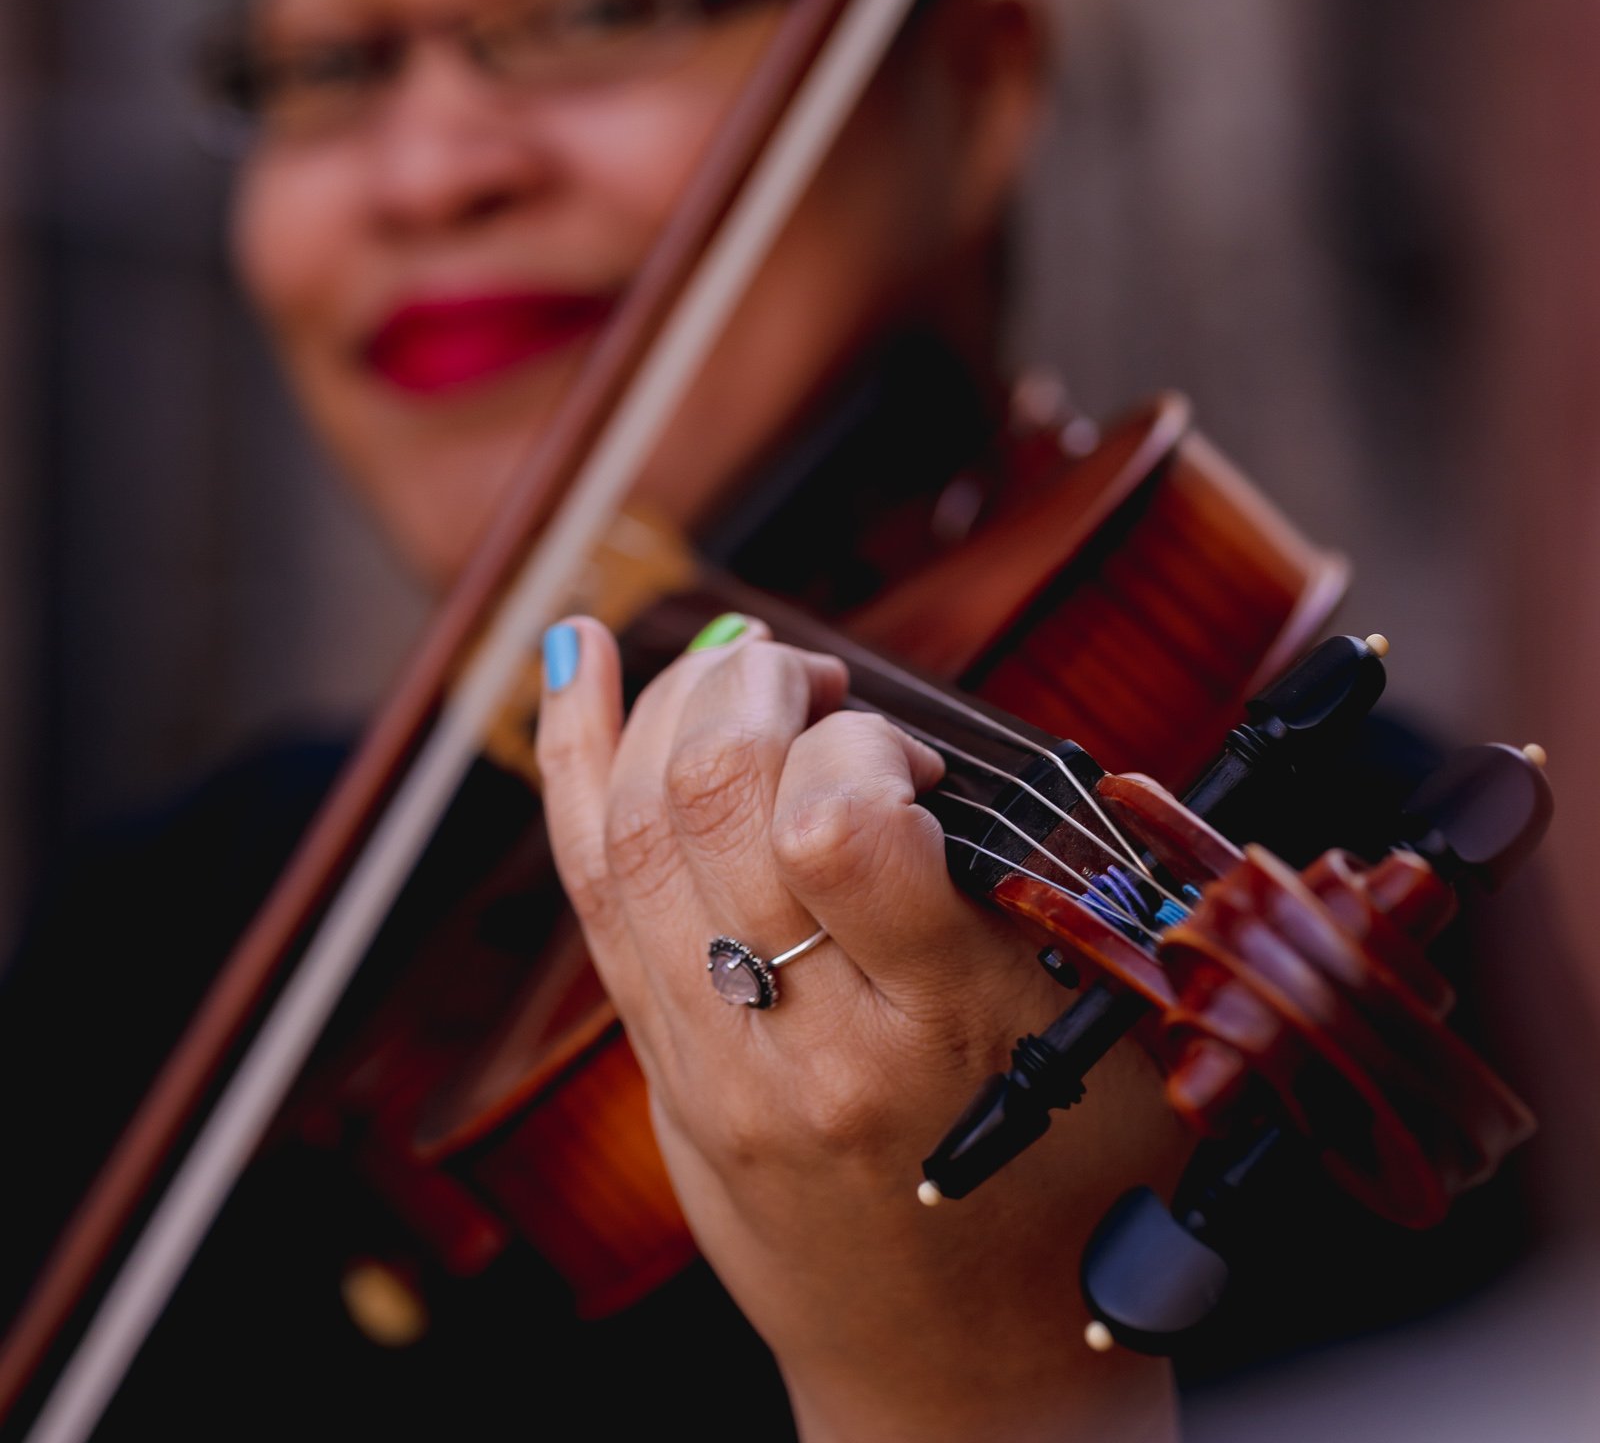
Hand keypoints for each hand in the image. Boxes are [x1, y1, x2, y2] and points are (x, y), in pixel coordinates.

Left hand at [536, 615, 1181, 1442]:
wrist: (968, 1371)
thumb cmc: (1066, 1193)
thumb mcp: (1105, 1031)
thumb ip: (1030, 886)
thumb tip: (924, 736)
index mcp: (941, 1032)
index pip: (836, 831)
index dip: (859, 747)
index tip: (903, 756)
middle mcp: (806, 1047)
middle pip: (713, 802)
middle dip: (753, 688)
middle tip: (812, 685)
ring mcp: (711, 1063)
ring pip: (633, 829)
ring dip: (678, 706)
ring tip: (739, 673)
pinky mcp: (662, 1069)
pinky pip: (591, 887)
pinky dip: (576, 759)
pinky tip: (578, 661)